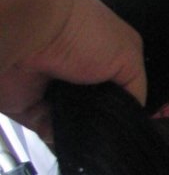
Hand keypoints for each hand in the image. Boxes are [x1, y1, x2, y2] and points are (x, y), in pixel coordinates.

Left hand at [0, 0, 145, 142]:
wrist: (26, 31)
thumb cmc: (83, 34)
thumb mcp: (128, 53)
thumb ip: (136, 88)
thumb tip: (132, 116)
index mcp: (102, 50)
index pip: (122, 82)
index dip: (129, 102)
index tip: (136, 121)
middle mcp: (77, 69)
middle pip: (99, 106)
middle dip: (108, 121)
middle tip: (118, 138)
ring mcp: (52, 91)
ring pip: (76, 122)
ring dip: (86, 133)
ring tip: (99, 143)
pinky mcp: (29, 108)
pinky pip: (50, 131)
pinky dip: (61, 138)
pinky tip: (75, 141)